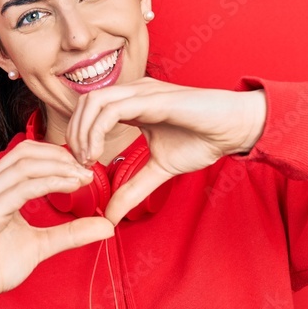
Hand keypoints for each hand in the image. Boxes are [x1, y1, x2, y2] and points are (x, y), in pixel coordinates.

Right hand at [0, 141, 114, 308]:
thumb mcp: (41, 245)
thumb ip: (71, 232)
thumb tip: (107, 225)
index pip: (28, 154)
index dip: (59, 155)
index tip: (86, 168)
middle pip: (27, 152)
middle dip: (61, 156)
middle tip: (88, 170)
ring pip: (24, 166)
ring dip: (59, 168)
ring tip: (83, 178)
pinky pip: (19, 190)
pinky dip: (48, 184)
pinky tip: (69, 187)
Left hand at [66, 76, 266, 224]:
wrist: (233, 129)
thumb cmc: (203, 140)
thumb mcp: (159, 170)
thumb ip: (134, 189)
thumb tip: (111, 216)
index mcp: (133, 103)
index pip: (90, 110)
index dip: (78, 135)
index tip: (82, 165)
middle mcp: (134, 92)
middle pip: (84, 102)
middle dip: (74, 133)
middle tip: (80, 164)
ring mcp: (142, 92)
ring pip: (93, 102)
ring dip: (82, 132)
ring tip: (88, 159)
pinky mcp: (153, 98)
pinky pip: (112, 109)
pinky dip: (97, 131)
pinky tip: (99, 152)